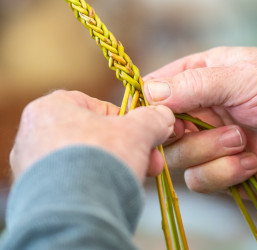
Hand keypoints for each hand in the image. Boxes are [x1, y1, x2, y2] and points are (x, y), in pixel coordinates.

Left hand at [10, 90, 174, 181]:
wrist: (73, 213)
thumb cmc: (100, 159)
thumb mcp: (137, 131)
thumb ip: (152, 119)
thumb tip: (164, 116)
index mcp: (50, 108)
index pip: (95, 104)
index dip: (125, 118)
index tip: (143, 133)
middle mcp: (33, 134)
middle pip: (93, 134)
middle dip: (126, 148)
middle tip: (150, 160)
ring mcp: (32, 166)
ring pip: (85, 159)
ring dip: (114, 166)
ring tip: (134, 177)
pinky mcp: (35, 194)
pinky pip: (73, 182)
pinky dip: (94, 185)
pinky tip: (112, 193)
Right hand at [143, 47, 256, 200]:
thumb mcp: (243, 76)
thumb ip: (196, 84)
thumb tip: (150, 93)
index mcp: (201, 78)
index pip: (157, 88)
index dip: (150, 104)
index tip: (157, 115)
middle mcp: (200, 110)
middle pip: (160, 129)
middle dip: (179, 132)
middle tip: (198, 127)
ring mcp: (210, 142)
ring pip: (178, 156)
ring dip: (210, 150)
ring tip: (242, 139)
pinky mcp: (222, 171)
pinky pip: (200, 180)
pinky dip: (225, 172)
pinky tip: (252, 161)